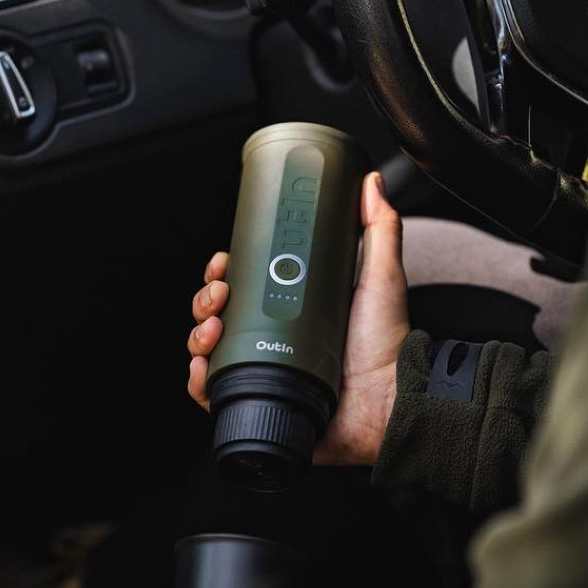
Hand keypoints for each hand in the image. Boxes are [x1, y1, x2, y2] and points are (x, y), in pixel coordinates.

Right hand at [187, 171, 409, 465]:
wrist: (390, 404)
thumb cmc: (388, 346)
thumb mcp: (381, 277)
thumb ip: (379, 229)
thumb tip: (371, 182)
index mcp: (293, 310)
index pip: (243, 285)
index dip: (225, 272)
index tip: (223, 260)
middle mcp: (273, 340)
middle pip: (218, 314)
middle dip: (206, 298)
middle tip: (219, 292)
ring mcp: (264, 372)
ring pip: (208, 349)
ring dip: (198, 332)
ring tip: (214, 326)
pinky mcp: (258, 405)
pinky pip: (212, 394)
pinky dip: (198, 379)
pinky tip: (203, 365)